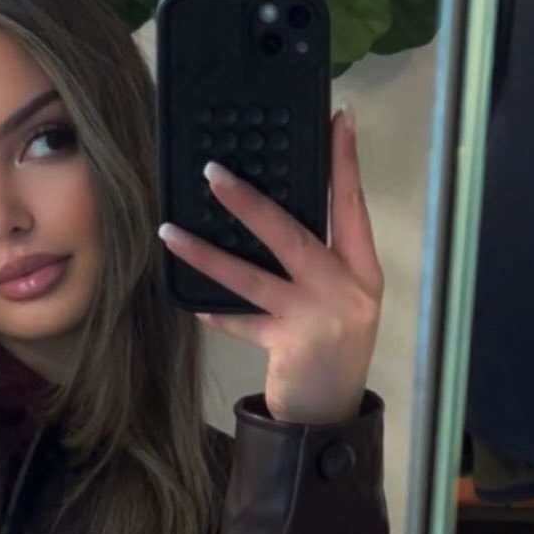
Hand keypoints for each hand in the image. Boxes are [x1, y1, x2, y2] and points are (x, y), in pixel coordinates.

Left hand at [159, 105, 382, 425]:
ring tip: (171, 233)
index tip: (337, 119)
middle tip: (213, 174)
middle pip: (294, 233)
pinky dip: (216, 310)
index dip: (344, 163)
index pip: (352, 206)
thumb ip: (319, 264)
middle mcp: (345, 290)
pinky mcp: (288, 346)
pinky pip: (240, 320)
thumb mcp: (341, 301)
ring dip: (208, 254)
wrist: (330, 415)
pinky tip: (192, 300)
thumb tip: (269, 219)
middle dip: (251, 202)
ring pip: (253, 277)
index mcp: (362, 271)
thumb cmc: (332, 351)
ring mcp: (317, 318)